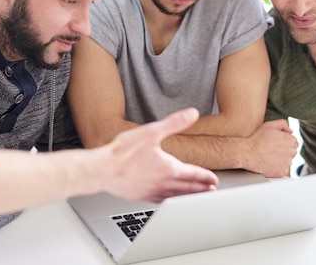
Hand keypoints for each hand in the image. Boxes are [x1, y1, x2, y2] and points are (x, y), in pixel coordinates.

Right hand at [102, 108, 218, 201]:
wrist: (101, 170)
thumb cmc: (123, 152)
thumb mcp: (152, 131)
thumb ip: (174, 123)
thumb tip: (192, 113)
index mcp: (169, 169)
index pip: (193, 174)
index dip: (205, 176)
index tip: (214, 180)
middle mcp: (162, 183)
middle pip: (187, 188)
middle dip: (201, 189)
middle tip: (211, 191)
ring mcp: (151, 191)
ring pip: (176, 197)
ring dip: (188, 197)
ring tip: (194, 197)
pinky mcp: (140, 196)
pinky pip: (161, 201)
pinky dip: (170, 201)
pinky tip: (167, 199)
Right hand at [238, 119, 298, 176]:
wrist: (248, 153)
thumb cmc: (257, 139)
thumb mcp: (269, 125)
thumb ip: (283, 124)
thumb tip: (290, 131)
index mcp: (290, 140)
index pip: (293, 142)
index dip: (284, 142)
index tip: (276, 143)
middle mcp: (291, 151)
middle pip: (292, 151)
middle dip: (284, 150)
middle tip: (272, 149)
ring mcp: (287, 163)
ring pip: (287, 161)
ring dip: (280, 159)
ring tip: (269, 156)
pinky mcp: (282, 171)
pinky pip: (282, 169)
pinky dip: (277, 167)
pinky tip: (268, 162)